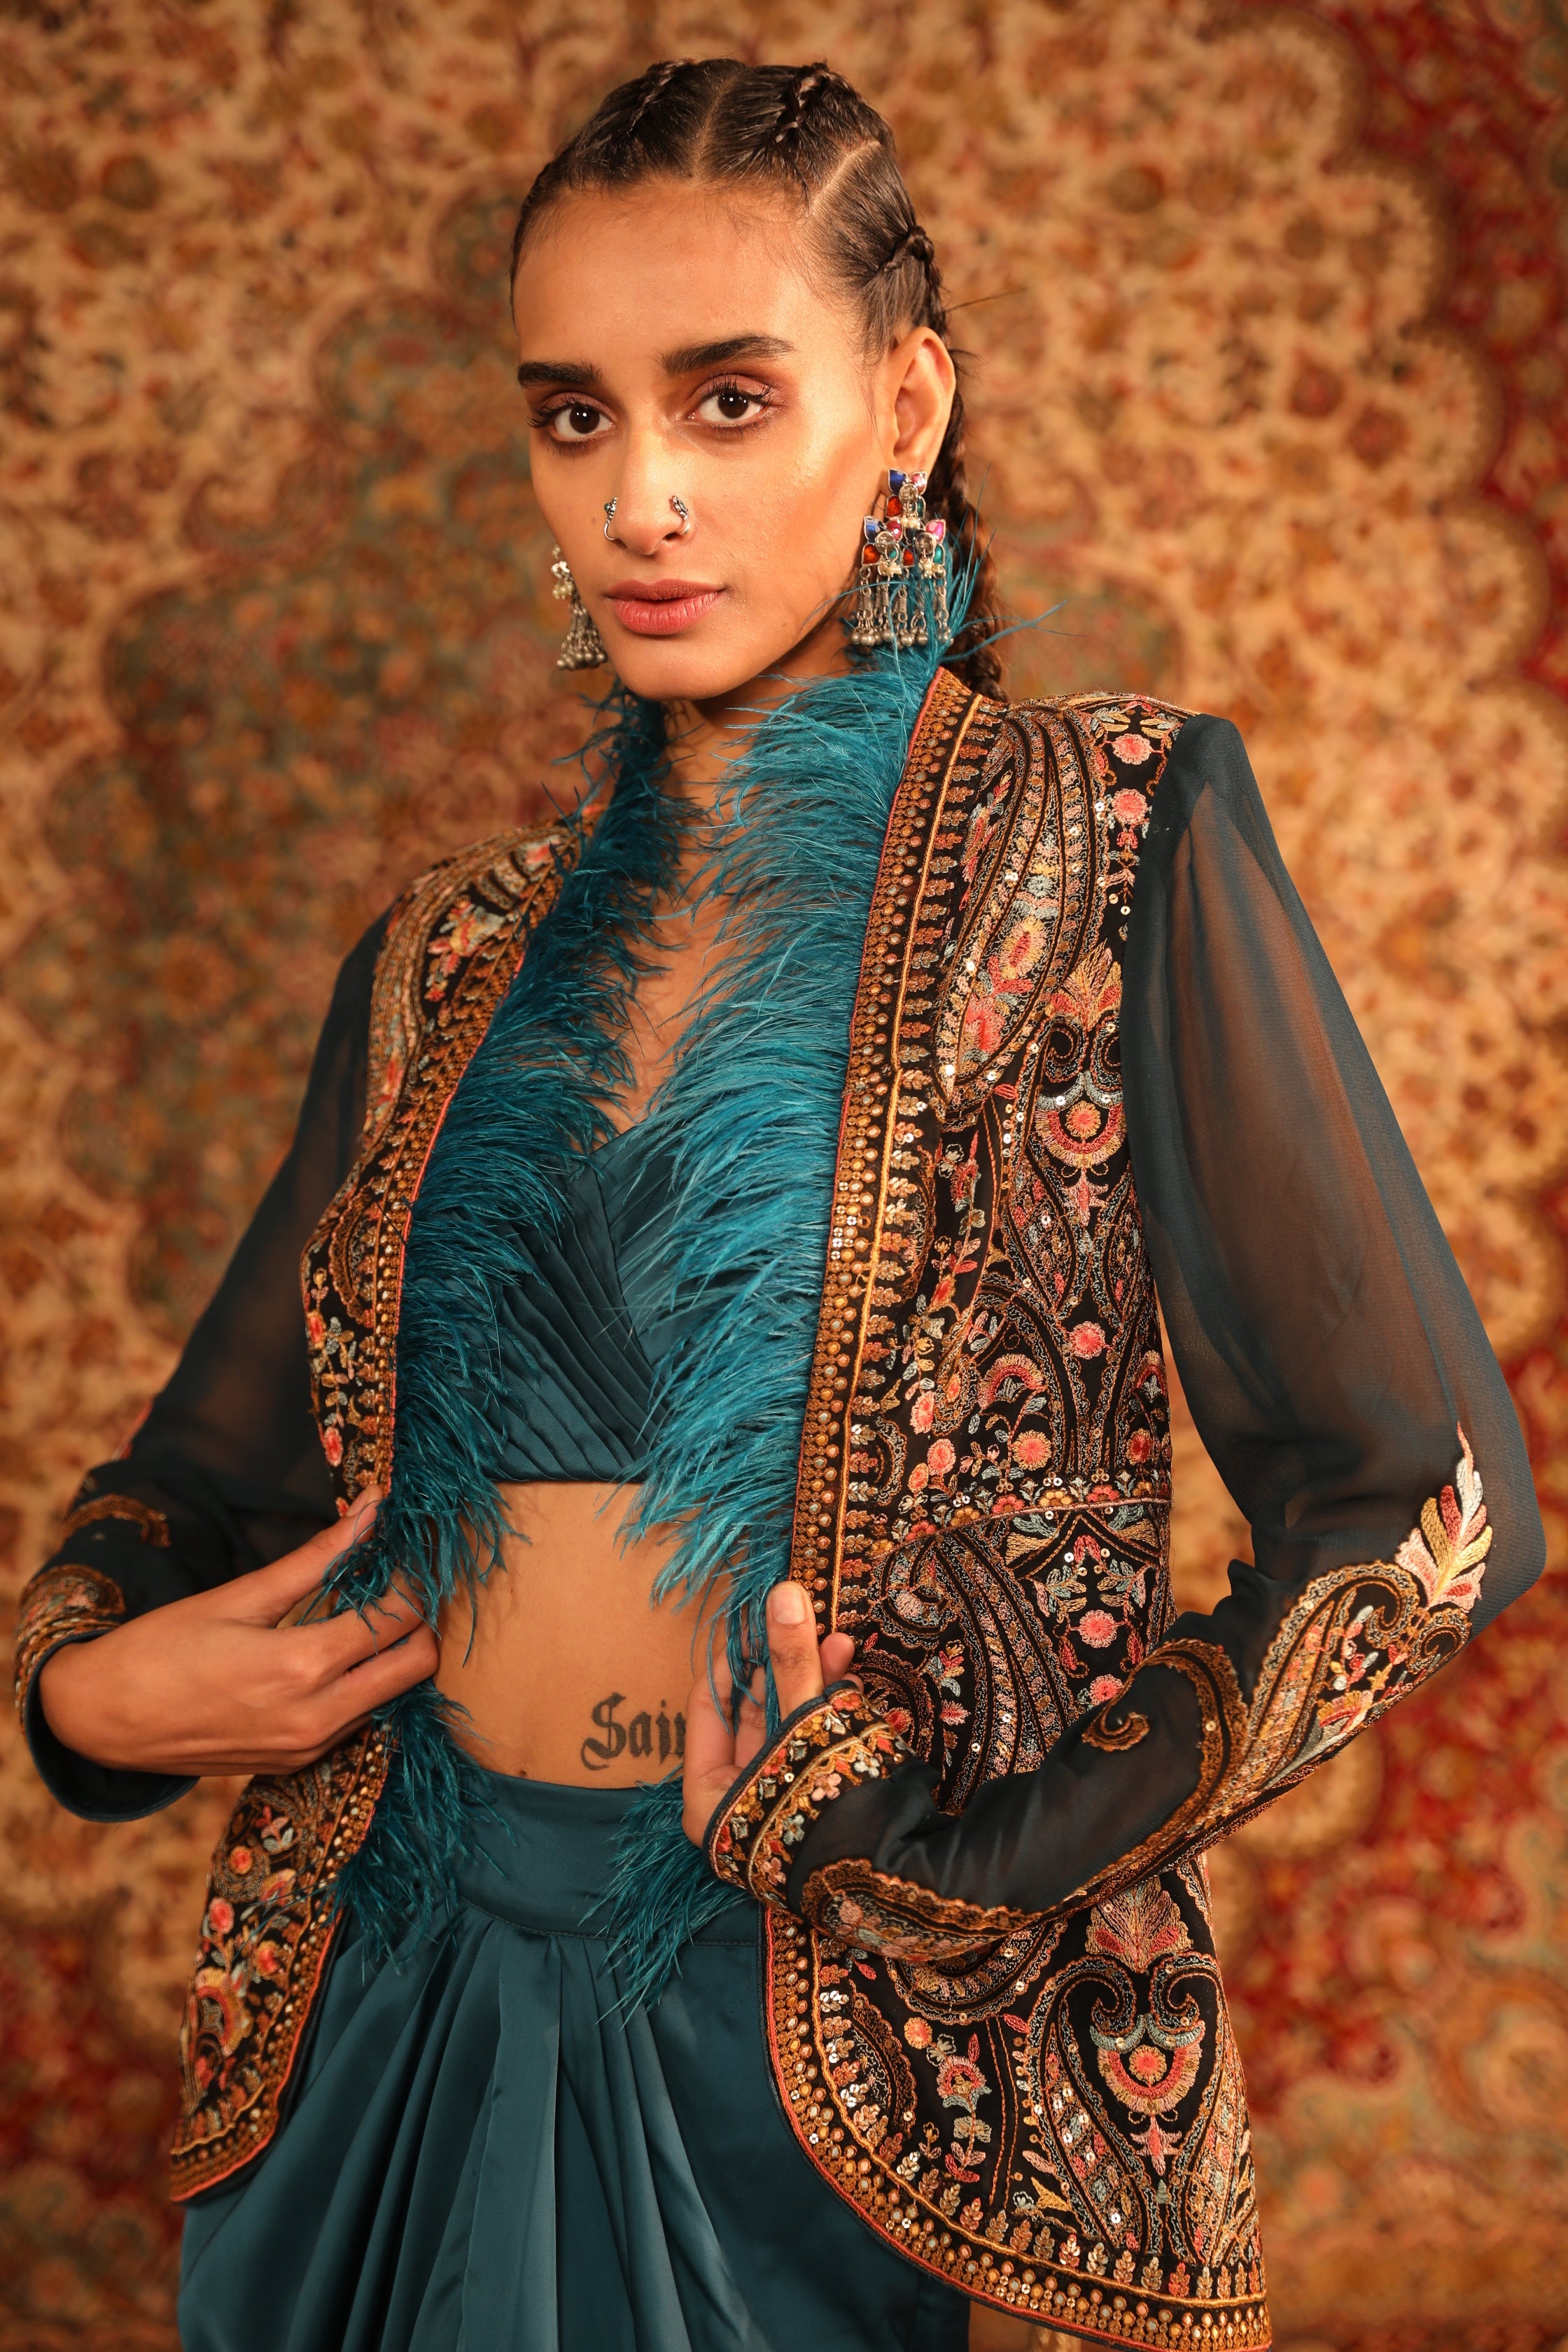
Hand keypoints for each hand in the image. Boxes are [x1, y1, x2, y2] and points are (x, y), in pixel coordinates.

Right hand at [36, 1489, 438, 1777]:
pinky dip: (364, 1686)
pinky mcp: (298, 1764)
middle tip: (396, 1583)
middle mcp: (316, 1718)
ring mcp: (309, 1748)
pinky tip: (335, 1655)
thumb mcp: (240, 1595)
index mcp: (301, 1668)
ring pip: (393, 1697)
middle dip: (420, 1620)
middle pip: (417, 1666)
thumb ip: (317, 1557)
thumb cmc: (161, 1649)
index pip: (400, 1619)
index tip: (407, 1551)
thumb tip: (373, 1508)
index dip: (414, 1579)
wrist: (103, 1720)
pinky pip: (359, 1722)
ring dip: (394, 1655)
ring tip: (364, 1612)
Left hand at [681, 1580, 854, 1844]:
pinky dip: (830, 1714)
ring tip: (842, 1644)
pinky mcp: (813, 1806)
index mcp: (709, 1797)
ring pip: (788, 1727)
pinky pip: (813, 1746)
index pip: (709, 1706)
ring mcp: (776, 1807)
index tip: (757, 1615)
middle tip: (806, 1622)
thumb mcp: (805, 1724)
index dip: (734, 1656)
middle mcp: (737, 1805)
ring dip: (814, 1683)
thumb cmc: (829, 1806)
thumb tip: (782, 1592)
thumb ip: (792, 1662)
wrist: (899, 1879)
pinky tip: (852, 1683)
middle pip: (753, 1715)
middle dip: (785, 1665)